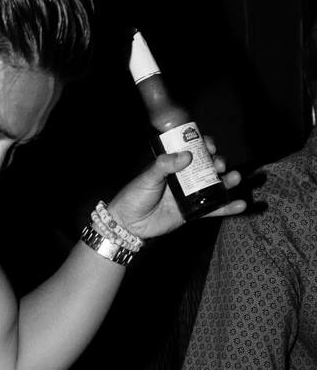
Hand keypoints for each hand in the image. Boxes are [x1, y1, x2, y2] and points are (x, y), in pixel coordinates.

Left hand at [108, 140, 244, 239]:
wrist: (128, 224)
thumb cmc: (135, 196)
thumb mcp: (148, 177)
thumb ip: (164, 165)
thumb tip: (186, 156)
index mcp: (175, 165)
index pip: (195, 150)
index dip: (205, 146)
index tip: (210, 146)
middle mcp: (185, 177)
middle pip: (209, 166)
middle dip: (219, 163)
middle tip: (219, 165)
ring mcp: (191, 195)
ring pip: (215, 186)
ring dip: (228, 181)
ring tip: (235, 179)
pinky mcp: (192, 212)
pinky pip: (213, 209)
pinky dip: (227, 207)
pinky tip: (241, 204)